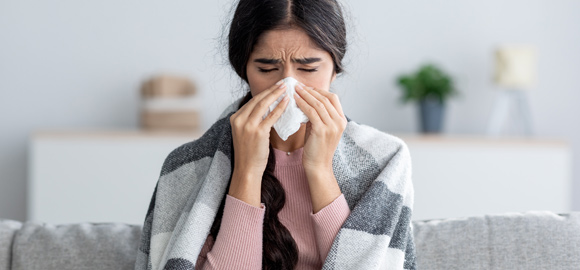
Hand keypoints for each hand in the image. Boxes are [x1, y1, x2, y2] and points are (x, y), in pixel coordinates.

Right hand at [228, 80, 289, 206]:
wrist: (247, 169)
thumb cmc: (249, 153)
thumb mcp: (246, 133)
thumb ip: (253, 120)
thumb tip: (268, 108)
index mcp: (235, 118)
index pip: (252, 101)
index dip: (265, 93)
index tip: (275, 86)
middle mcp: (239, 119)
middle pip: (257, 100)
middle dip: (271, 90)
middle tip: (283, 83)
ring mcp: (247, 126)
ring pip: (263, 105)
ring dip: (276, 95)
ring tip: (286, 88)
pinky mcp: (257, 132)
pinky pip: (270, 116)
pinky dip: (280, 108)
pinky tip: (287, 102)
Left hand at [294, 84, 346, 172]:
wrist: (318, 166)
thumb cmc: (317, 148)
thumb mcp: (320, 128)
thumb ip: (317, 116)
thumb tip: (306, 101)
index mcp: (342, 120)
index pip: (333, 98)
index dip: (319, 91)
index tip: (306, 87)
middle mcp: (340, 122)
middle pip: (326, 98)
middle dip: (311, 90)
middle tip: (298, 85)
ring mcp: (332, 126)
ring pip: (318, 104)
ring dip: (305, 95)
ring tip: (295, 89)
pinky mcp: (322, 130)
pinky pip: (311, 112)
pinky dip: (302, 104)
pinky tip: (295, 100)